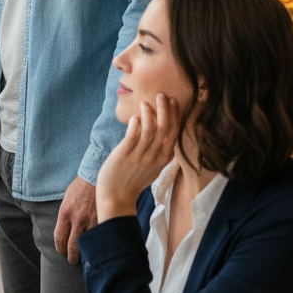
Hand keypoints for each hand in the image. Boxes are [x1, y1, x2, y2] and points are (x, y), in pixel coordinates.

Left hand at [53, 176, 98, 264]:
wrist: (97, 175)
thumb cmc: (81, 186)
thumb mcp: (67, 199)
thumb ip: (66, 216)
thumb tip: (66, 232)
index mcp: (65, 213)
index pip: (59, 239)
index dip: (60, 249)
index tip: (63, 252)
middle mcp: (77, 219)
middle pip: (72, 247)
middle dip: (72, 257)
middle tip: (73, 259)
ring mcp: (92, 221)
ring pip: (87, 246)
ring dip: (86, 255)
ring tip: (86, 258)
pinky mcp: (103, 221)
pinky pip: (100, 238)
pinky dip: (98, 245)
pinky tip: (98, 248)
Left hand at [95, 93, 179, 222]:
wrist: (116, 197)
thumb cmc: (133, 179)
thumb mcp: (152, 166)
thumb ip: (158, 150)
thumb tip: (158, 128)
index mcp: (163, 159)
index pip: (173, 133)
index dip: (175, 116)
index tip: (174, 102)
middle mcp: (154, 157)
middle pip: (164, 129)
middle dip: (165, 110)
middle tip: (162, 95)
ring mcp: (140, 157)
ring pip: (150, 130)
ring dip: (149, 113)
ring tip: (145, 102)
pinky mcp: (125, 155)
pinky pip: (133, 136)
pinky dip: (135, 124)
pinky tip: (135, 117)